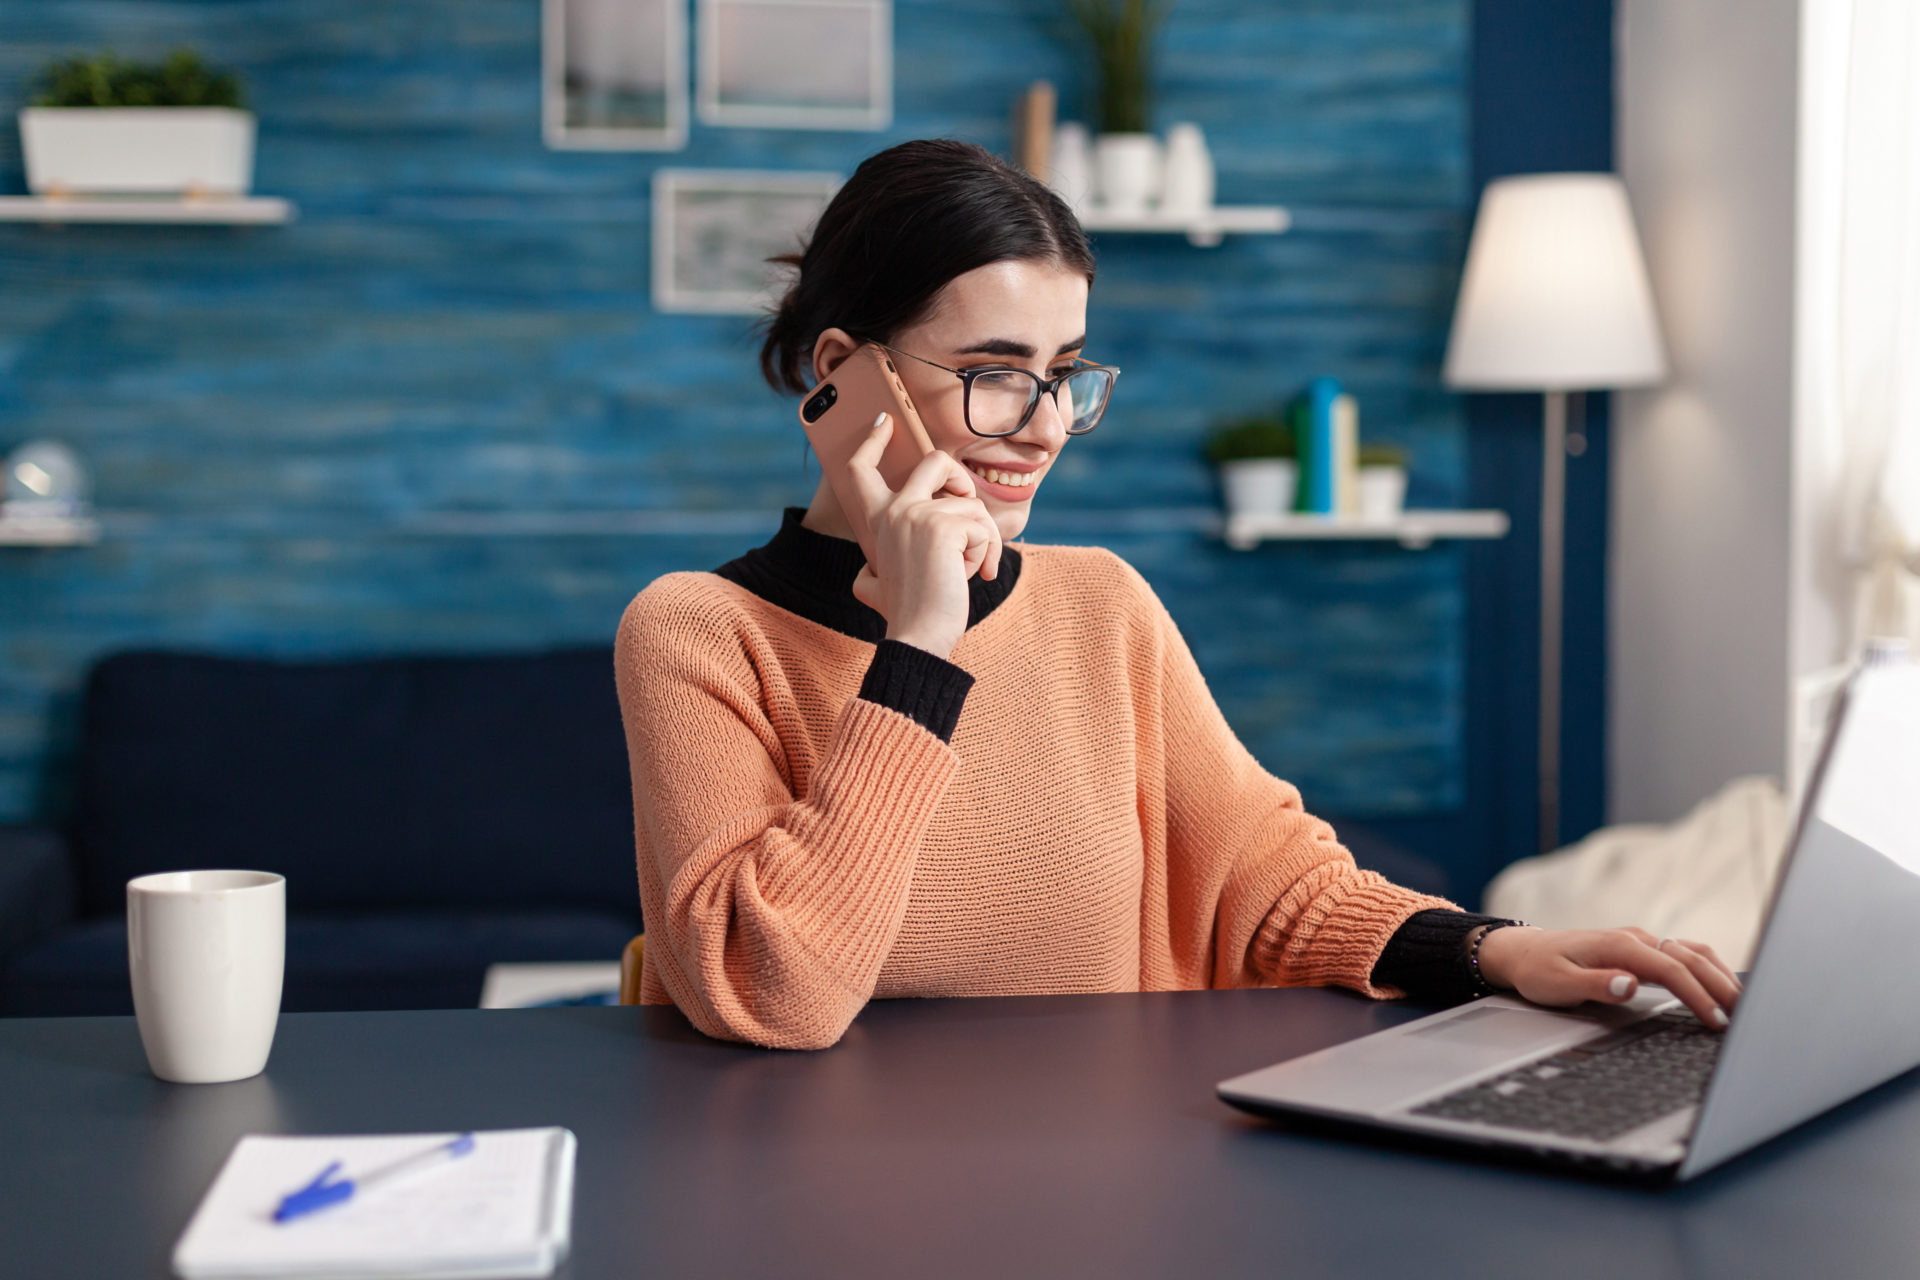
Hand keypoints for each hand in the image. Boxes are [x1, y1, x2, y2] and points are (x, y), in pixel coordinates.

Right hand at [844, 413, 1002, 659]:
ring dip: (981, 539)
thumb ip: (872, 568)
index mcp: (877, 520)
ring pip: (972, 505)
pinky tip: (974, 576)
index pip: (861, 468)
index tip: (884, 421)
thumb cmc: (904, 614)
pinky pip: (984, 527)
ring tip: (967, 570)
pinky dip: (987, 553)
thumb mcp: (875, 584)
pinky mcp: (944, 525)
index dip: (872, 440)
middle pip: (937, 461)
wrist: (918, 635)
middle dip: (960, 478)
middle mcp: (894, 509)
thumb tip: (866, 571)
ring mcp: (917, 514)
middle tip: (965, 509)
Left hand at [1475, 925, 1742, 1028]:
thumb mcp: (1558, 983)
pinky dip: (1707, 968)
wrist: (1524, 952)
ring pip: (1691, 952)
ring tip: (1742, 1003)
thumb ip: (1595, 984)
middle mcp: (1634, 939)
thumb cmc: (1539, 970)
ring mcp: (1640, 942)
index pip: (1671, 968)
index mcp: (1618, 945)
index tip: (1715, 1019)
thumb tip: (1630, 984)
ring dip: (1719, 974)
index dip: (1697, 994)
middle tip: (1746, 1016)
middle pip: (1690, 958)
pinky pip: (1682, 954)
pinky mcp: (1640, 950)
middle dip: (1720, 985)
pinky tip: (1720, 985)